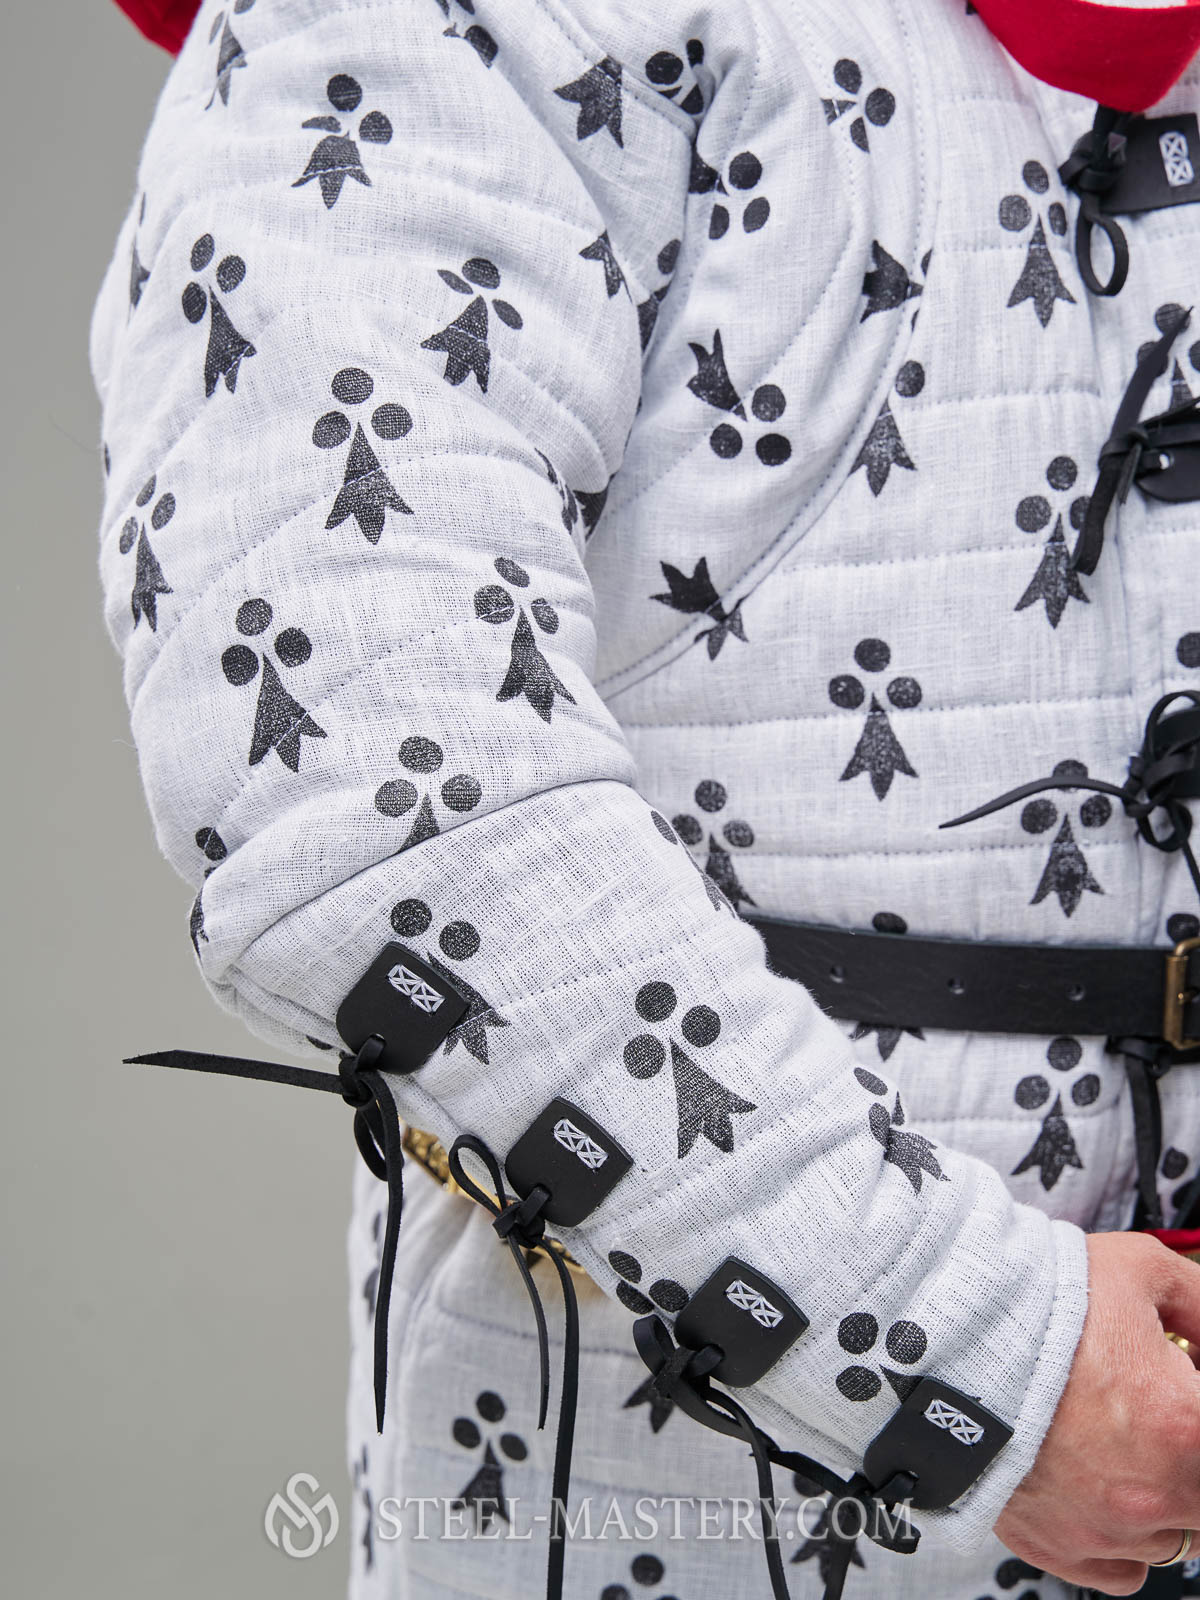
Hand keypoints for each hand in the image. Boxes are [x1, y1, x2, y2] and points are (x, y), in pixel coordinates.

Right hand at [995, 1232, 1199, 1593]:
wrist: (946, 1334)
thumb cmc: (1035, 1303)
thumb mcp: (1139, 1269)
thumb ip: (1197, 1301)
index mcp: (1186, 1424)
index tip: (1185, 1381)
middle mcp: (1154, 1491)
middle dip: (1189, 1449)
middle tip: (1156, 1411)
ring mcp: (1106, 1527)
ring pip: (1175, 1535)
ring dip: (1161, 1494)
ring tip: (1117, 1442)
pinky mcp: (1060, 1546)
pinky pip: (1125, 1569)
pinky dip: (1122, 1536)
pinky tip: (1100, 1486)